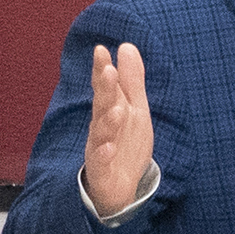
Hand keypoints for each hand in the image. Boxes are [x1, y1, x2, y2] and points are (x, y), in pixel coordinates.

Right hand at [84, 43, 153, 214]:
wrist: (119, 187)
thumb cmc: (124, 144)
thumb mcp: (135, 109)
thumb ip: (131, 80)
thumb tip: (127, 46)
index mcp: (110, 110)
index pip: (105, 87)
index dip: (102, 70)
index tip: (101, 50)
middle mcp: (102, 126)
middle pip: (102, 105)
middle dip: (104, 89)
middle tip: (108, 70)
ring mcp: (99, 148)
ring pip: (100, 133)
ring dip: (107, 121)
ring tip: (116, 110)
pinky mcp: (101, 171)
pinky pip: (101, 161)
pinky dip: (104, 154)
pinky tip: (109, 147)